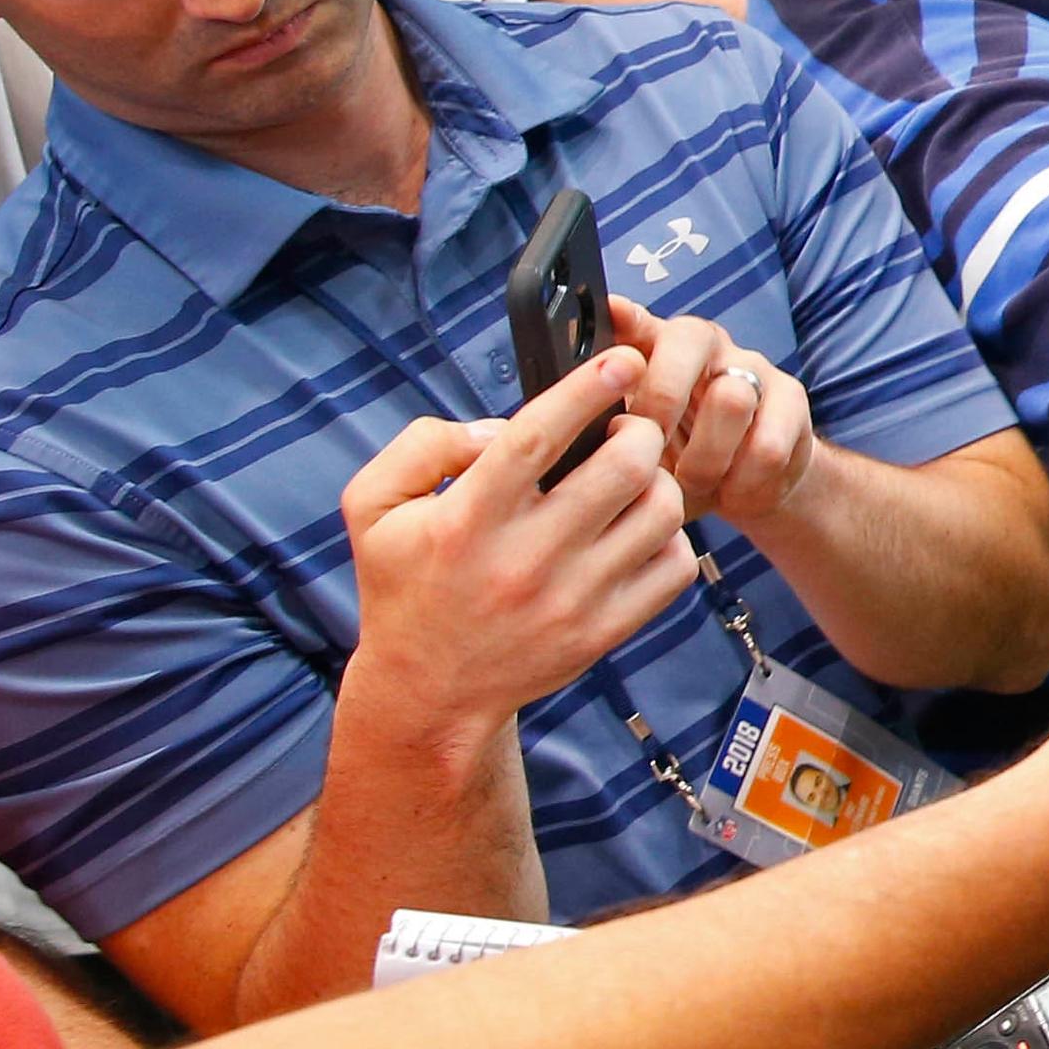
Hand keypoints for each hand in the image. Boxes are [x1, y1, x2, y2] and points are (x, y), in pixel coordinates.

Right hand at [342, 349, 695, 741]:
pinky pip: (674, 568)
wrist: (429, 691)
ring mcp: (571, 600)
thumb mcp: (373, 509)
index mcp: (467, 520)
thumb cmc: (406, 586)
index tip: (622, 357)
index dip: (587, 388)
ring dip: (659, 480)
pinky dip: (670, 538)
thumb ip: (421, 447)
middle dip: (639, 430)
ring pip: (660, 513)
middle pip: (623, 468)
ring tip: (633, 479)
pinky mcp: (604, 632)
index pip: (538, 437)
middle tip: (626, 429)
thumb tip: (495, 427)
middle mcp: (524, 559)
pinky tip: (639, 530)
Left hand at [607, 297, 814, 527]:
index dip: (623, 314)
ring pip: (731, 398)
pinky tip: (732, 491)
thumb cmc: (677, 463)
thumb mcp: (636, 452)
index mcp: (656, 350)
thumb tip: (574, 436)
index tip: (610, 313)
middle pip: (689, 340)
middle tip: (648, 449)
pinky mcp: (792, 401)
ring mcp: (753, 368)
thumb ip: (609, 436)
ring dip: (705, 457)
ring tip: (693, 484)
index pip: (636, 320)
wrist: (749, 487)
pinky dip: (743, 481)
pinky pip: (767, 443)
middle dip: (663, 398)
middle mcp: (706, 346)